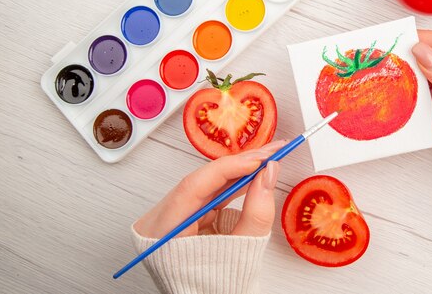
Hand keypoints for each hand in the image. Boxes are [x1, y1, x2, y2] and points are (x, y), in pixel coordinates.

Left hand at [134, 140, 285, 238]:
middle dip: (241, 165)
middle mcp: (159, 220)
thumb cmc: (212, 288)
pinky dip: (232, 186)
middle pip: (202, 181)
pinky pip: (209, 195)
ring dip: (239, 173)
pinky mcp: (184, 219)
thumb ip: (256, 212)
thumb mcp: (240, 251)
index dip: (232, 167)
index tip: (260, 158)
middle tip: (272, 151)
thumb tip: (269, 174)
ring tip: (268, 160)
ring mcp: (170, 218)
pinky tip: (252, 175)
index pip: (196, 185)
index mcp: (162, 230)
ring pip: (207, 185)